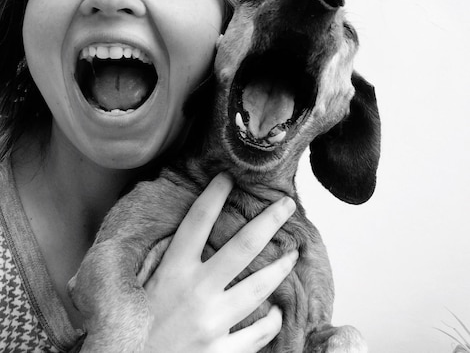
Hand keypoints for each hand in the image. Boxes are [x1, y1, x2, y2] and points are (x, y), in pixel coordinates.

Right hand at [142, 173, 297, 352]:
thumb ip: (165, 261)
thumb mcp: (142, 286)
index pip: (198, 220)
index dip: (215, 194)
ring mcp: (211, 323)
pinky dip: (270, 321)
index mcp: (172, 271)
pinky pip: (257, 334)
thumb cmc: (135, 327)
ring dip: (280, 268)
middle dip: (270, 221)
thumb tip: (186, 234)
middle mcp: (195, 292)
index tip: (229, 177)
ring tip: (294, 255)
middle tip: (287, 205)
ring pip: (258, 288)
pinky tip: (276, 312)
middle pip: (243, 247)